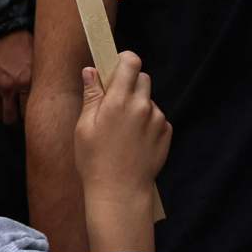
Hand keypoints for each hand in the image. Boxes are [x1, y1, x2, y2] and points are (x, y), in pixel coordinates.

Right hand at [0, 30, 32, 127]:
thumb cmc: (24, 43)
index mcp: (26, 81)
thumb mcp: (39, 59)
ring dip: (0, 114)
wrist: (1, 29)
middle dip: (13, 119)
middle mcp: (8, 86)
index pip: (27, 112)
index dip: (29, 116)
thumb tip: (50, 94)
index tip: (31, 116)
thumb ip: (40, 78)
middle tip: (16, 116)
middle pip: (8, 118)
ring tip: (5, 111)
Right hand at [75, 51, 170, 210]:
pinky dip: (148, 123)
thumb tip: (91, 70)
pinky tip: (134, 141)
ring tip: (122, 131)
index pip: (131, 63)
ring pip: (149, 100)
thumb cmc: (94, 160)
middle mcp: (142, 106)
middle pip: (142, 78)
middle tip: (115, 104)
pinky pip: (157, 117)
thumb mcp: (84, 127)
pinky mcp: (167, 131)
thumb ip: (92, 96)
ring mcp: (157, 118)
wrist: (120, 191)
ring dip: (139, 106)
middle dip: (130, 84)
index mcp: (119, 101)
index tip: (117, 66)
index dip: (125, 60)